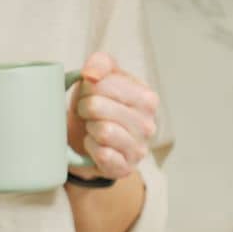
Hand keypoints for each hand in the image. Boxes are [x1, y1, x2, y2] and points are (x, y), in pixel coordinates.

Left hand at [66, 52, 159, 180]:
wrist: (88, 145)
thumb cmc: (95, 108)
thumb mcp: (98, 80)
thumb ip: (100, 64)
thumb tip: (92, 73)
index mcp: (146, 97)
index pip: (103, 83)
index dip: (86, 88)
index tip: (89, 95)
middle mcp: (149, 122)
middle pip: (96, 106)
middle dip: (83, 109)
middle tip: (87, 114)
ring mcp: (140, 147)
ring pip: (102, 131)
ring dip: (88, 129)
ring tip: (92, 129)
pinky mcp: (126, 167)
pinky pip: (103, 155)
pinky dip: (91, 149)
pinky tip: (94, 146)